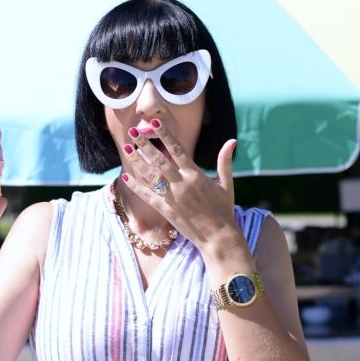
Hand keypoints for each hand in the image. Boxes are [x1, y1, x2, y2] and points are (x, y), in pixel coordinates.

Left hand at [121, 121, 238, 252]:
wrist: (218, 237)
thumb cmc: (224, 209)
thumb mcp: (226, 184)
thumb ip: (224, 161)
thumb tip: (232, 140)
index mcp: (195, 174)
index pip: (177, 150)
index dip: (165, 135)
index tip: (154, 123)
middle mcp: (181, 184)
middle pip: (159, 160)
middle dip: (145, 144)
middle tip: (133, 132)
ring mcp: (172, 197)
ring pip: (150, 176)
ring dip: (138, 161)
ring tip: (127, 148)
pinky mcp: (166, 210)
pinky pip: (148, 196)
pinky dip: (136, 186)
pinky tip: (127, 176)